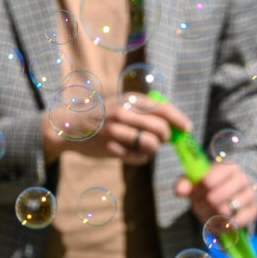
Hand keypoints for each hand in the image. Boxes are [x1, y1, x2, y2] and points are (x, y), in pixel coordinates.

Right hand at [52, 92, 188, 161]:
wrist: (69, 126)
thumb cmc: (103, 115)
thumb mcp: (122, 103)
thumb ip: (145, 110)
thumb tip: (176, 125)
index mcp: (129, 99)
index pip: (163, 109)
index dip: (179, 120)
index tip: (187, 128)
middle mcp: (122, 113)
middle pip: (161, 129)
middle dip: (166, 137)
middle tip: (161, 139)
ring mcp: (115, 131)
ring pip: (152, 145)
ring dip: (153, 149)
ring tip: (144, 145)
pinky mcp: (110, 148)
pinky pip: (139, 158)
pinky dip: (142, 157)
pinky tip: (133, 152)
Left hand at [179, 159, 256, 231]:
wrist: (230, 194)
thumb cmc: (209, 186)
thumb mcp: (195, 182)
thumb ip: (184, 184)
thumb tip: (179, 191)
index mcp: (228, 167)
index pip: (208, 181)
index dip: (197, 191)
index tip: (195, 194)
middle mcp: (242, 179)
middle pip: (214, 198)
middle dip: (202, 206)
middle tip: (199, 206)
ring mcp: (249, 195)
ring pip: (224, 211)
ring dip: (210, 216)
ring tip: (207, 213)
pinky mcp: (253, 211)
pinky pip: (236, 222)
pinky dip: (223, 225)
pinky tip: (218, 221)